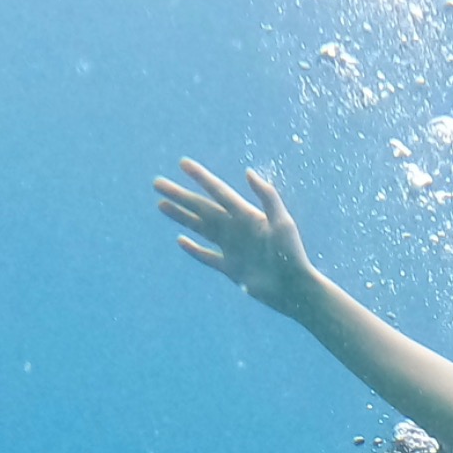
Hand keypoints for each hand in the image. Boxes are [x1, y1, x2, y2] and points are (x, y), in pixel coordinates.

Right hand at [153, 158, 321, 317]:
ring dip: (181, 216)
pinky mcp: (231, 269)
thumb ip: (267, 197)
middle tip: (158, 183)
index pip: (218, 192)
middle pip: (202, 208)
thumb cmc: (292, 254)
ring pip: (200, 228)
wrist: (295, 289)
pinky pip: (208, 257)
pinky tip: (181, 240)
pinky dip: (194, 250)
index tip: (183, 164)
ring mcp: (232, 249)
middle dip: (180, 196)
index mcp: (247, 215)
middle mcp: (236, 228)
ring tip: (161, 205)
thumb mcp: (282, 222)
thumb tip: (248, 172)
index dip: (200, 178)